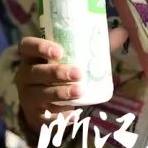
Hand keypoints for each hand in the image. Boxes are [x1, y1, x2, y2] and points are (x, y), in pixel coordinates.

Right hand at [15, 28, 127, 142]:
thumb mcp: (72, 61)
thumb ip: (93, 48)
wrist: (45, 108)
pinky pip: (47, 115)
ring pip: (40, 94)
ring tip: (80, 92)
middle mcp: (25, 75)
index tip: (59, 51)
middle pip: (34, 72)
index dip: (39, 47)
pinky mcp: (36, 115)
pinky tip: (74, 115)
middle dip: (56, 72)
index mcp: (32, 57)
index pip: (27, 46)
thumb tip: (122, 31)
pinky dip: (61, 115)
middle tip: (78, 73)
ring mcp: (28, 96)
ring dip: (60, 92)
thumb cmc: (60, 77)